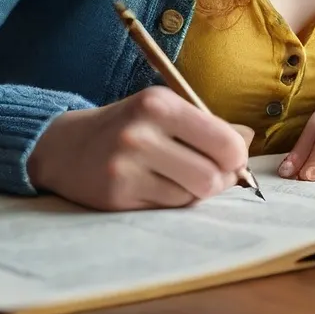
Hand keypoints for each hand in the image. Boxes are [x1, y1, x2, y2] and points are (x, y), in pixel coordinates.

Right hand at [27, 87, 253, 210]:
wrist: (66, 147)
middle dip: (218, 180)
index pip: (223, 141)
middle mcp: (141, 134)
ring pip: (190, 197)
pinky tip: (153, 186)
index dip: (237, 157)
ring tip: (175, 176)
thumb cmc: (127, 126)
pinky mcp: (116, 196)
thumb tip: (248, 139)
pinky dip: (169, 201)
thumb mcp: (164, 110)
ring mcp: (126, 167)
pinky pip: (166, 209)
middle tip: (209, 174)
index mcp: (159, 104)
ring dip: (192, 192)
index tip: (233, 159)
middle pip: (211, 177)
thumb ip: (207, 125)